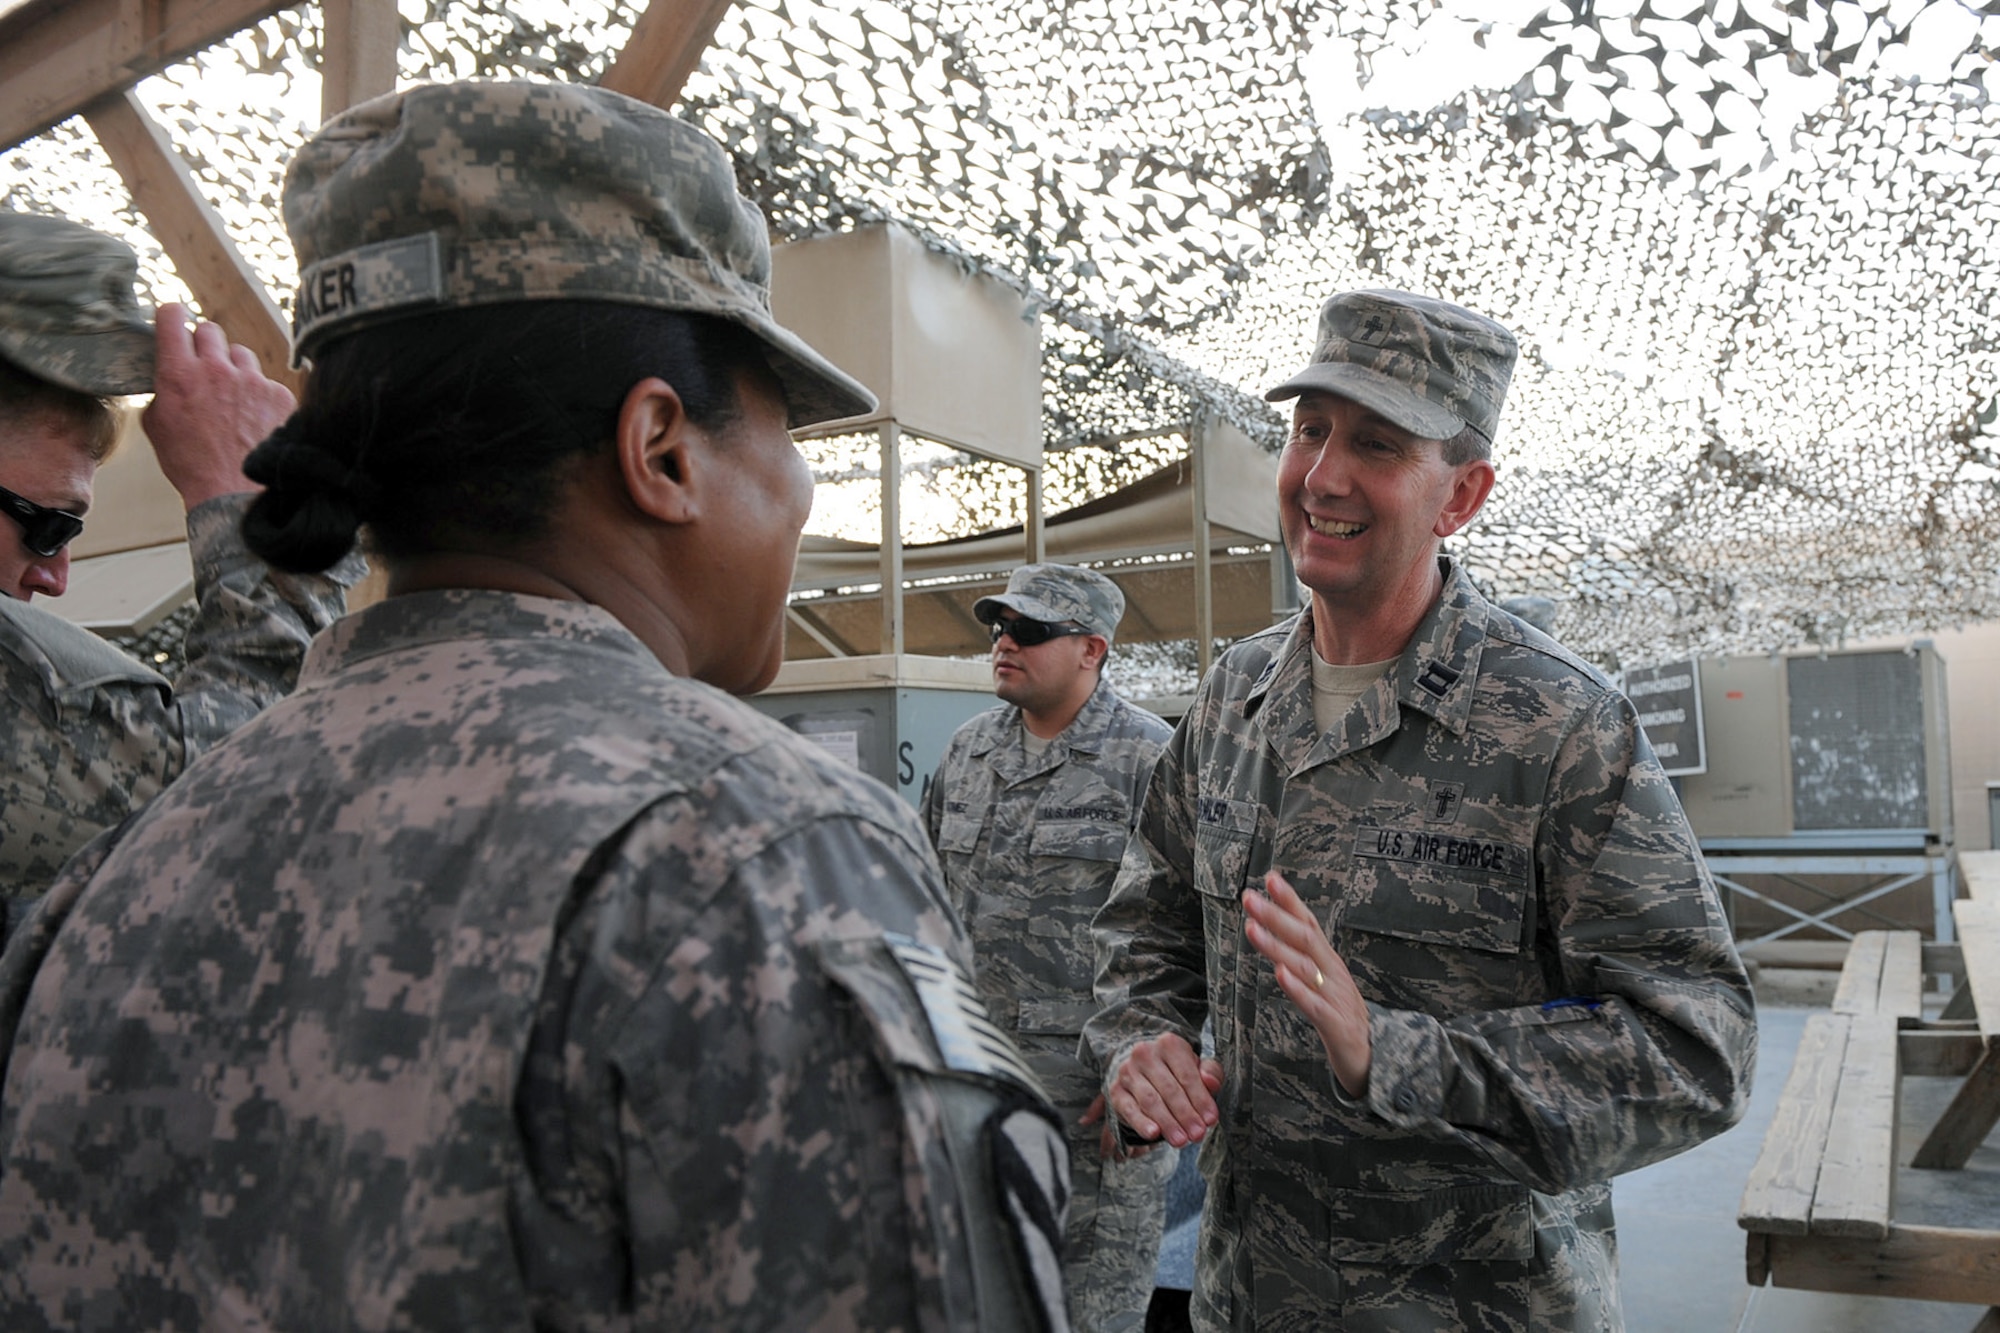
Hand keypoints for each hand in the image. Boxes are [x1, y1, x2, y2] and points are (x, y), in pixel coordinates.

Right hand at [141, 302, 295, 510]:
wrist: (233, 493)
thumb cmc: (190, 463)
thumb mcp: (157, 426)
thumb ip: (162, 391)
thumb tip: (168, 378)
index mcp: (178, 373)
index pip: (173, 317)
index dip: (172, 315)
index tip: (174, 318)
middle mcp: (216, 369)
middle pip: (210, 330)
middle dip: (205, 343)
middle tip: (204, 365)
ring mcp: (252, 380)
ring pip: (241, 354)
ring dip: (234, 369)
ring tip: (231, 400)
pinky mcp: (279, 394)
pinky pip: (266, 382)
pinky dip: (259, 396)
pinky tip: (254, 420)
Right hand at [1107, 1030, 1222, 1149]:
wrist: (1143, 1071)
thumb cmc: (1177, 1071)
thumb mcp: (1197, 1068)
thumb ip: (1211, 1073)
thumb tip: (1211, 1082)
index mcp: (1169, 1044)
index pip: (1187, 1075)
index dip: (1201, 1099)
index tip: (1211, 1120)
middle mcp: (1145, 1053)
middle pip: (1169, 1089)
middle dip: (1186, 1115)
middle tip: (1197, 1135)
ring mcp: (1128, 1071)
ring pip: (1150, 1100)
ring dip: (1167, 1123)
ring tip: (1181, 1140)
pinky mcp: (1116, 1090)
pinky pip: (1129, 1109)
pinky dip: (1141, 1123)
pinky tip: (1153, 1134)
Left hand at [1243, 870, 1371, 1095]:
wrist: (1375, 1059)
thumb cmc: (1341, 1016)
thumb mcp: (1323, 981)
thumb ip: (1304, 957)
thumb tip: (1278, 929)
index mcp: (1328, 961)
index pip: (1309, 924)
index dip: (1290, 901)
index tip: (1270, 878)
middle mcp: (1333, 973)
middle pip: (1304, 938)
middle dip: (1276, 915)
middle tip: (1249, 897)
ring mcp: (1336, 998)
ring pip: (1304, 967)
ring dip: (1276, 946)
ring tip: (1252, 928)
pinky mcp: (1336, 1026)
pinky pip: (1314, 1005)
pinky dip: (1297, 989)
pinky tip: (1279, 974)